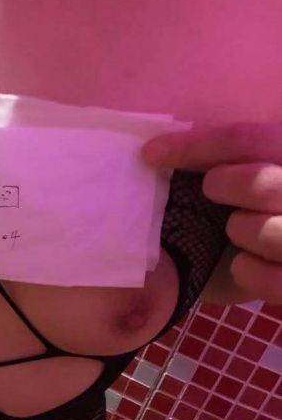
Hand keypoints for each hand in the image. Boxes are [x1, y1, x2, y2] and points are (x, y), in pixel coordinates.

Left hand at [142, 122, 281, 303]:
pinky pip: (274, 279)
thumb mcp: (230, 172)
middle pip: (262, 184)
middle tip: (211, 190)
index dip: (196, 146)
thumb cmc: (234, 209)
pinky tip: (240, 265)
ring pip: (270, 231)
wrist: (247, 266)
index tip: (150, 153)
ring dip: (241, 231)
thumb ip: (213, 156)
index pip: (247, 140)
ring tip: (235, 231)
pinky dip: (249, 273)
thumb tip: (154, 150)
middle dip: (226, 186)